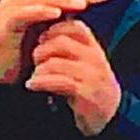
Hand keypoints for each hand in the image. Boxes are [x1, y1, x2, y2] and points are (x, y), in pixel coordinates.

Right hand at [0, 0, 91, 85]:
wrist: (3, 71)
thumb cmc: (25, 48)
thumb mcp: (43, 25)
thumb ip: (57, 11)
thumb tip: (82, 0)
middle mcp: (12, 0)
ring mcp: (7, 12)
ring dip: (60, 0)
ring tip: (80, 5)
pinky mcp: (5, 26)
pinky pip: (24, 14)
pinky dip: (41, 11)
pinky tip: (57, 13)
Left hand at [25, 19, 121, 135]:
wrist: (108, 112)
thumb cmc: (89, 84)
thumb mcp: (85, 61)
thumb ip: (70, 46)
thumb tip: (44, 29)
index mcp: (94, 47)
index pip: (74, 27)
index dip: (53, 30)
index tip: (42, 40)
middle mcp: (95, 58)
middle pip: (61, 43)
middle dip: (42, 50)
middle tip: (34, 59)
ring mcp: (91, 76)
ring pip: (56, 63)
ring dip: (39, 69)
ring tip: (33, 76)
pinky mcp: (86, 93)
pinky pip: (58, 82)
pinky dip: (40, 82)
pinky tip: (31, 85)